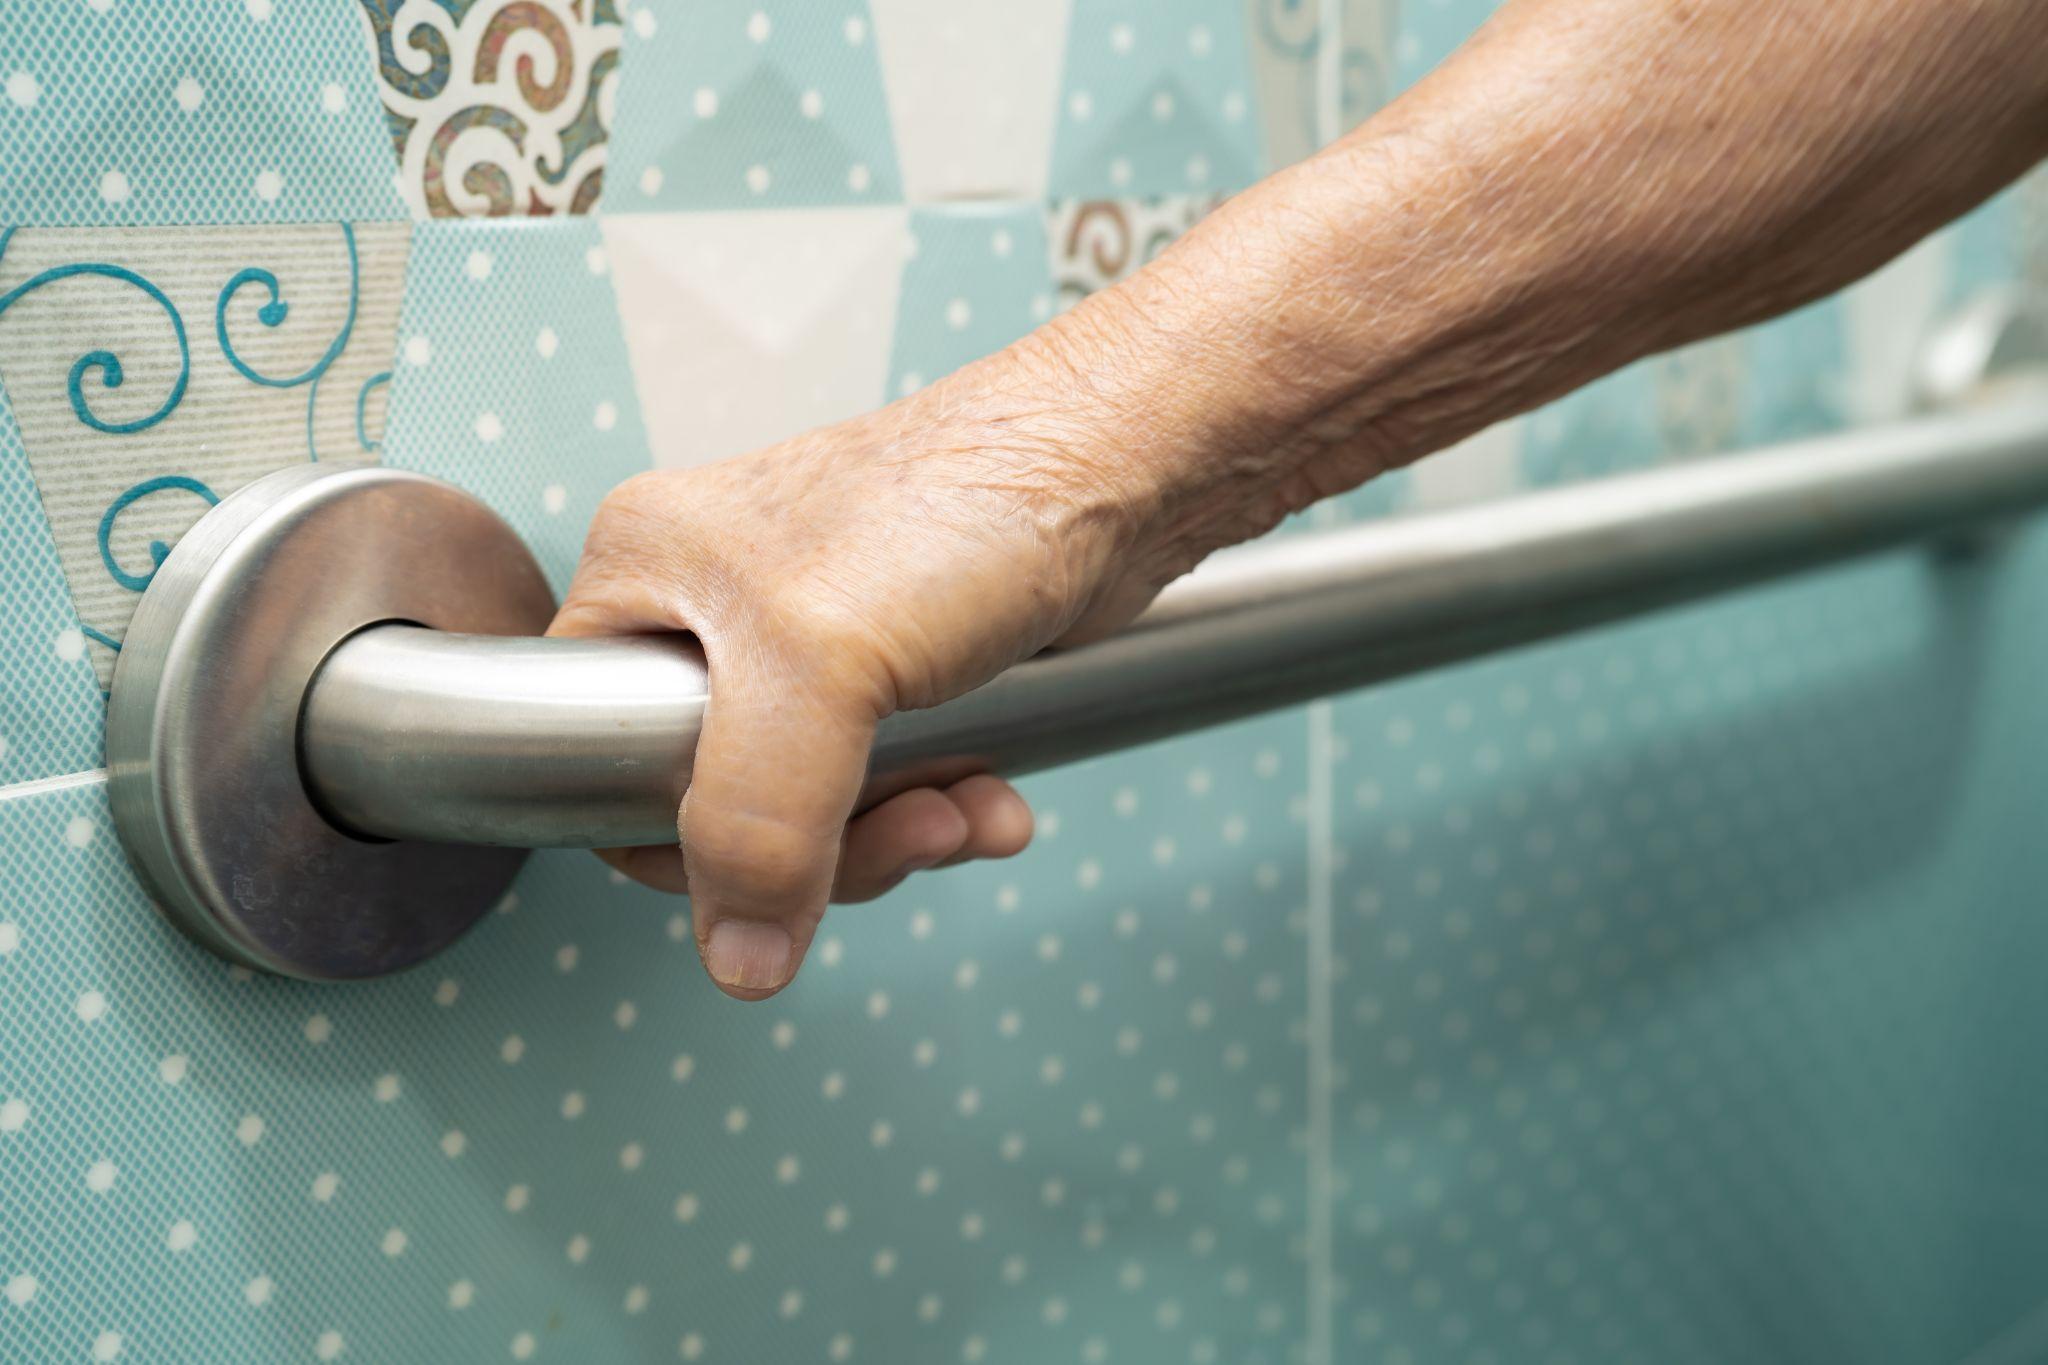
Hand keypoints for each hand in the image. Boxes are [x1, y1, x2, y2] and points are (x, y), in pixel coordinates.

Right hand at [549, 342, 1193, 999]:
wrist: (1120, 463)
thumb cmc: (962, 501)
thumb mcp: (819, 668)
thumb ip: (756, 821)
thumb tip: (740, 959)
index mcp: (646, 575)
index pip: (593, 752)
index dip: (672, 835)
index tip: (766, 866)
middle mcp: (714, 605)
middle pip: (714, 801)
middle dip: (820, 847)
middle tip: (903, 834)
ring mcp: (809, 637)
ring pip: (810, 804)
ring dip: (895, 834)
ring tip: (964, 813)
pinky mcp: (896, 665)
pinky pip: (888, 779)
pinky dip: (940, 805)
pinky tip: (993, 799)